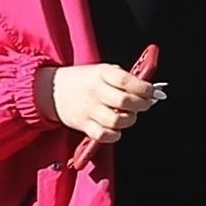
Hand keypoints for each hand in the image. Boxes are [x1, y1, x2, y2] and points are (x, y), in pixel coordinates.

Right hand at [34, 62, 157, 145]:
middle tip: (145, 104)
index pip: (127, 81)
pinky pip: (104, 135)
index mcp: (101, 74)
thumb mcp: (101, 71)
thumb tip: (147, 90)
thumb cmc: (82, 80)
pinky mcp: (83, 125)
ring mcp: (89, 109)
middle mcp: (95, 91)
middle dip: (142, 105)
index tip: (152, 92)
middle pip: (125, 102)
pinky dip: (114, 134)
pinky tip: (116, 128)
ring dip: (129, 120)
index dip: (144, 88)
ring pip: (117, 120)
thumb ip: (122, 78)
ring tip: (129, 115)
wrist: (52, 90)